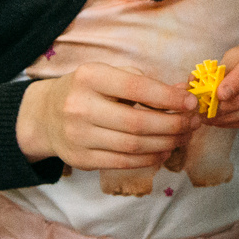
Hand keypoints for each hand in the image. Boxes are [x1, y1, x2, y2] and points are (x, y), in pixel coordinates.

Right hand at [15, 65, 197, 169]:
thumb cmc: (88, 91)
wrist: (45, 115)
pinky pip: (123, 162)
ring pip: (133, 146)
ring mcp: (78, 136)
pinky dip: (149, 158)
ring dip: (166, 143)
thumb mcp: (111, 76)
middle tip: (193, 123)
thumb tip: (185, 92)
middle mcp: (80, 107)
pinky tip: (164, 151)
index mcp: (90, 77)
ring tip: (183, 137)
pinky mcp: (80, 159)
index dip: (169, 98)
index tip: (192, 103)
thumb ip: (146, 83)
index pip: (136, 88)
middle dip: (173, 125)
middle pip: (138, 123)